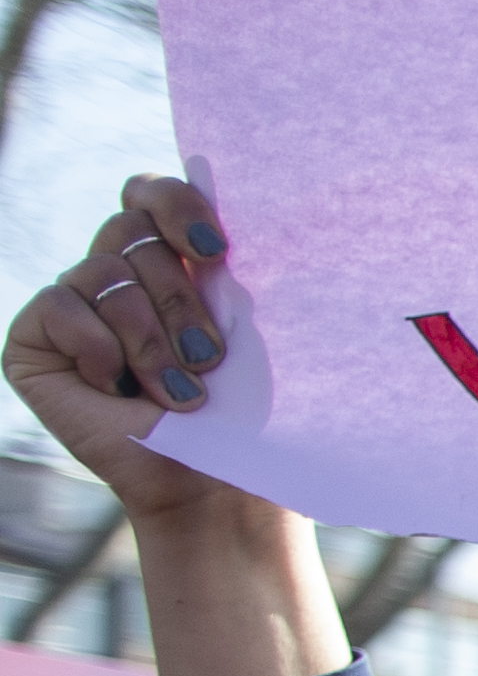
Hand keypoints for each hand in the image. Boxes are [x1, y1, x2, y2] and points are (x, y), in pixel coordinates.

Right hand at [5, 177, 251, 521]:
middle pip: (131, 232)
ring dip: (151, 339)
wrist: (213, 482)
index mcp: (170, 260)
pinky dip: (102, 351)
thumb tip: (224, 196)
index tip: (217, 251)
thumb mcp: (245, 329)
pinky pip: (63, 309)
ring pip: (103, 274)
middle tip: (210, 358)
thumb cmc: (243, 412)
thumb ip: (224, 268)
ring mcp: (73, 304)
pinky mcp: (35, 339)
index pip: (151, 193)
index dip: (177, 205)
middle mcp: (116, 273)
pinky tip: (121, 391)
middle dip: (179, 298)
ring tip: (180, 393)